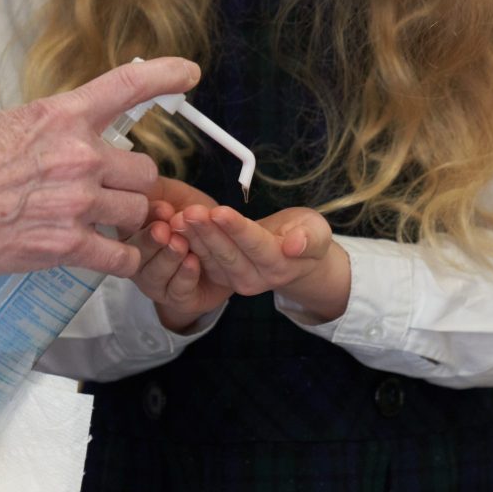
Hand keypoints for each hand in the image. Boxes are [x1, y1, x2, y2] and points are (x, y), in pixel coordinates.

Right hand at [0, 57, 200, 279]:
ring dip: (123, 221)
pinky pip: (119, 256)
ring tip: (99, 225)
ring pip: (137, 212)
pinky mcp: (67, 245)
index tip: (188, 74)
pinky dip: (120, 260)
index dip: (165, 76)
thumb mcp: (9, 124)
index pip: (126, 85)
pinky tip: (108, 258)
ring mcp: (77, 202)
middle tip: (110, 193)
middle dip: (131, 184)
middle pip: (144, 170)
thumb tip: (67, 134)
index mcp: (63, 116)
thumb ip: (51, 128)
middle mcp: (79, 156)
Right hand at [127, 196, 230, 331]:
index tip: (163, 208)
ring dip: (168, 257)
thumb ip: (154, 189)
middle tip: (165, 229)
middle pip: (136, 254)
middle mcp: (138, 260)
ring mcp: (155, 283)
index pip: (127, 228)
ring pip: (154, 274)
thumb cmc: (195, 219)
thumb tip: (137, 181)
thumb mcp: (173, 194)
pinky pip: (176, 291)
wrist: (231, 248)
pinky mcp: (177, 299)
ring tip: (181, 244)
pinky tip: (193, 261)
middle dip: (150, 240)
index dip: (143, 219)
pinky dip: (184, 275)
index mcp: (132, 234)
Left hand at [171, 204, 350, 322]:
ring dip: (193, 237)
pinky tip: (175, 224)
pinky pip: (202, 259)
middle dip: (207, 232)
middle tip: (189, 211)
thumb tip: (294, 245)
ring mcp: (235, 281)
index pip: (255, 244)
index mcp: (279, 265)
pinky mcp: (221, 277)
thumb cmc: (306, 236)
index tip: (219, 211)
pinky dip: (188, 242)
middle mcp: (255, 279)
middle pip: (227, 253)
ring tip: (177, 216)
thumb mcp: (317, 232)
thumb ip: (309, 239)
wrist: (296, 257)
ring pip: (211, 257)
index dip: (236, 228)